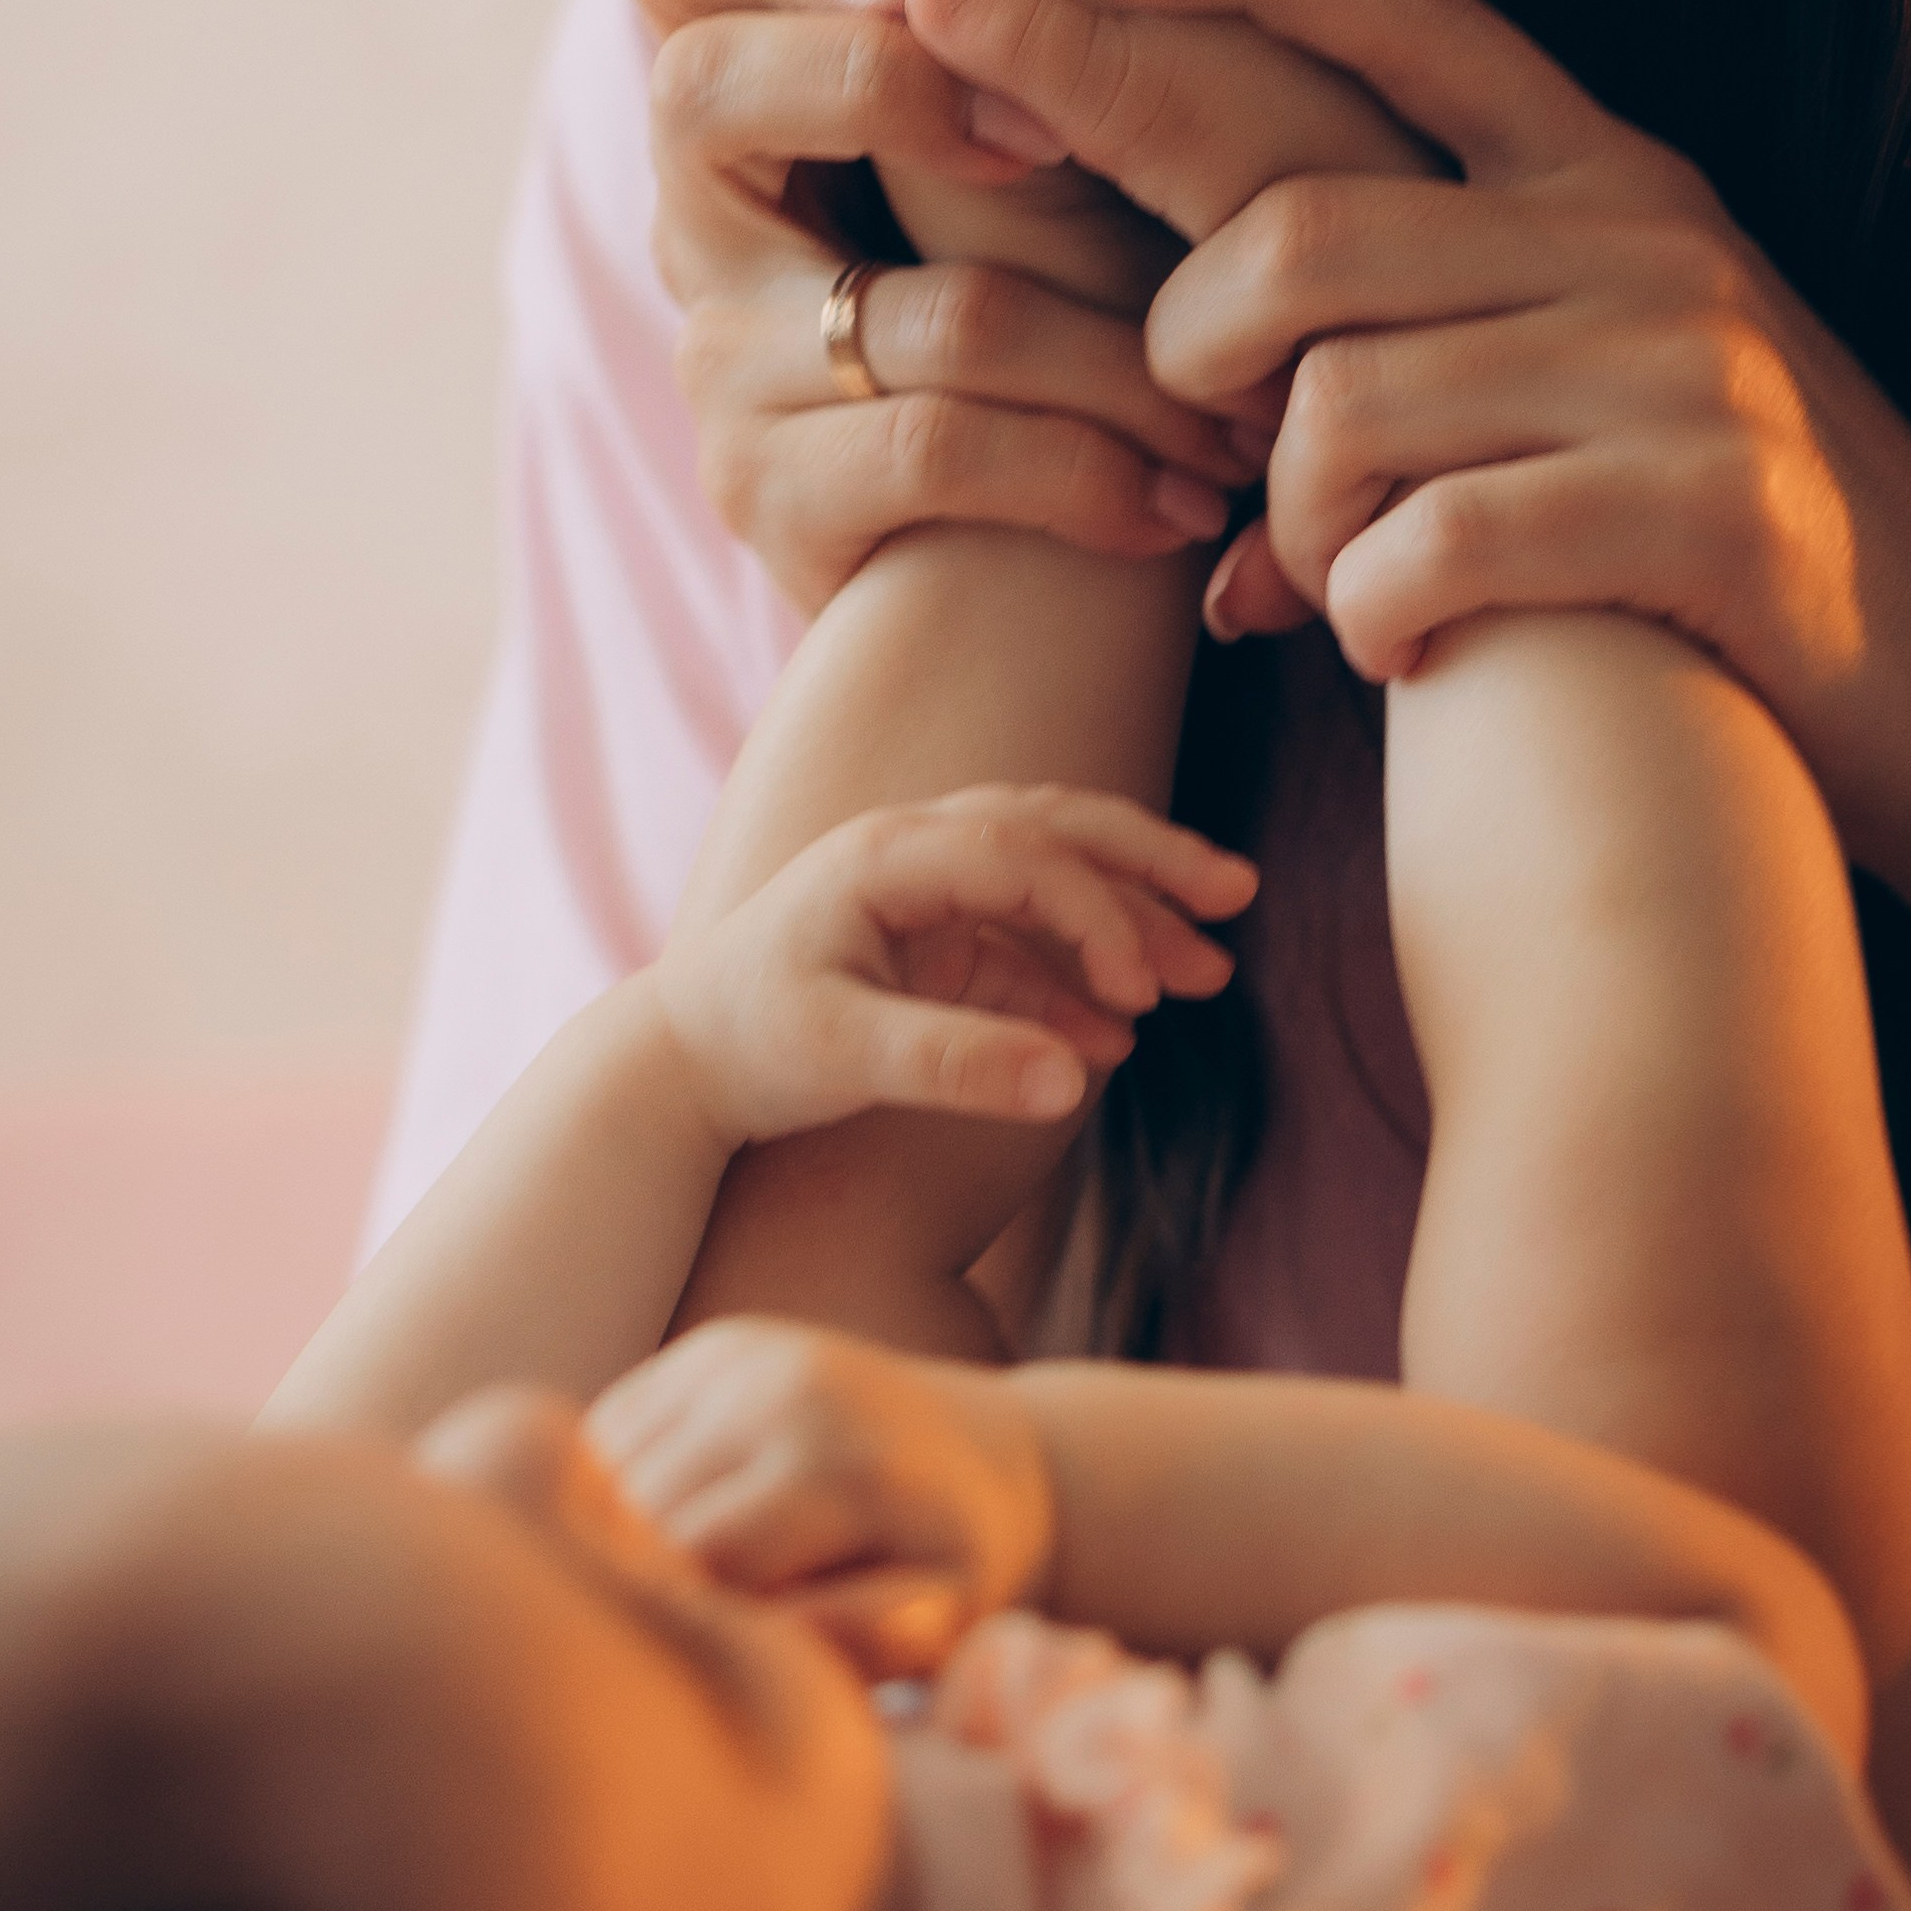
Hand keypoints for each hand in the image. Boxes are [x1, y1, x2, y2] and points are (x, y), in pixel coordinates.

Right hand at [587, 1317, 1051, 1676]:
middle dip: (638, 1592)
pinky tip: (665, 1540)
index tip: (697, 1684)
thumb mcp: (937, 1621)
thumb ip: (848, 1643)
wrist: (984, 1453)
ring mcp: (738, 1356)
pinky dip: (614, 1494)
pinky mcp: (710, 1347)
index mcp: (836, 1465)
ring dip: (615, 1543)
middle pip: (637, 1516)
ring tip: (671, 1601)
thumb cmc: (957, 1566)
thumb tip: (754, 1640)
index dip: (678, 1636)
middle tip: (671, 1650)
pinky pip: (611, 1434)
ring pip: (606, 1470)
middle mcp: (779, 1388)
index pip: (691, 1566)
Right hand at [618, 0, 1257, 611]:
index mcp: (760, 75)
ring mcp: (722, 357)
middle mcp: (703, 208)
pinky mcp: (768, 494)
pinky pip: (934, 446)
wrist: (1040, 594)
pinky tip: (1185, 500)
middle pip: (699, 82)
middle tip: (1056, 127)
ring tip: (1242, 390)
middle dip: (884, 79)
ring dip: (1112, 347)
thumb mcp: (1091, 134)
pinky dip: (1086, 468)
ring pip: (912, 300)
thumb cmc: (1094, 312)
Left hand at [647, 785, 1254, 1145]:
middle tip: (1237, 893)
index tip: (1145, 990)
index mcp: (887, 855)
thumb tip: (1080, 1083)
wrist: (672, 1064)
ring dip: (1127, 917)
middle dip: (1149, 861)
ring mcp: (920, 890)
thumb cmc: (748, 1048)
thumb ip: (959, 1064)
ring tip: (1208, 969)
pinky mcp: (925, 938)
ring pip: (1049, 873)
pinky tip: (1121, 1037)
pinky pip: (1021, 942)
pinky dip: (1074, 978)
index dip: (1096, 914)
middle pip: (1053, 826)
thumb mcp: (845, 1058)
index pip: (1024, 856)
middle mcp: (909, 850)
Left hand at [900, 0, 1910, 891]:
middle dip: (1190, 351)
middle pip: (1297, 231)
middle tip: (1210, 438)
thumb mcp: (1574, 340)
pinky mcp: (1707, 510)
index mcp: (1591, 165)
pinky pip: (1431, 544)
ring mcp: (1678, 365)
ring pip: (1340, 408)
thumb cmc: (1691, 514)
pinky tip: (1405, 648)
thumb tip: (1176, 302)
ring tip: (1342, 583)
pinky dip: (1369, 616)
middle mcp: (1633, 231)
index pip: (1377, 1)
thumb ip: (1406, 281)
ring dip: (1293, 527)